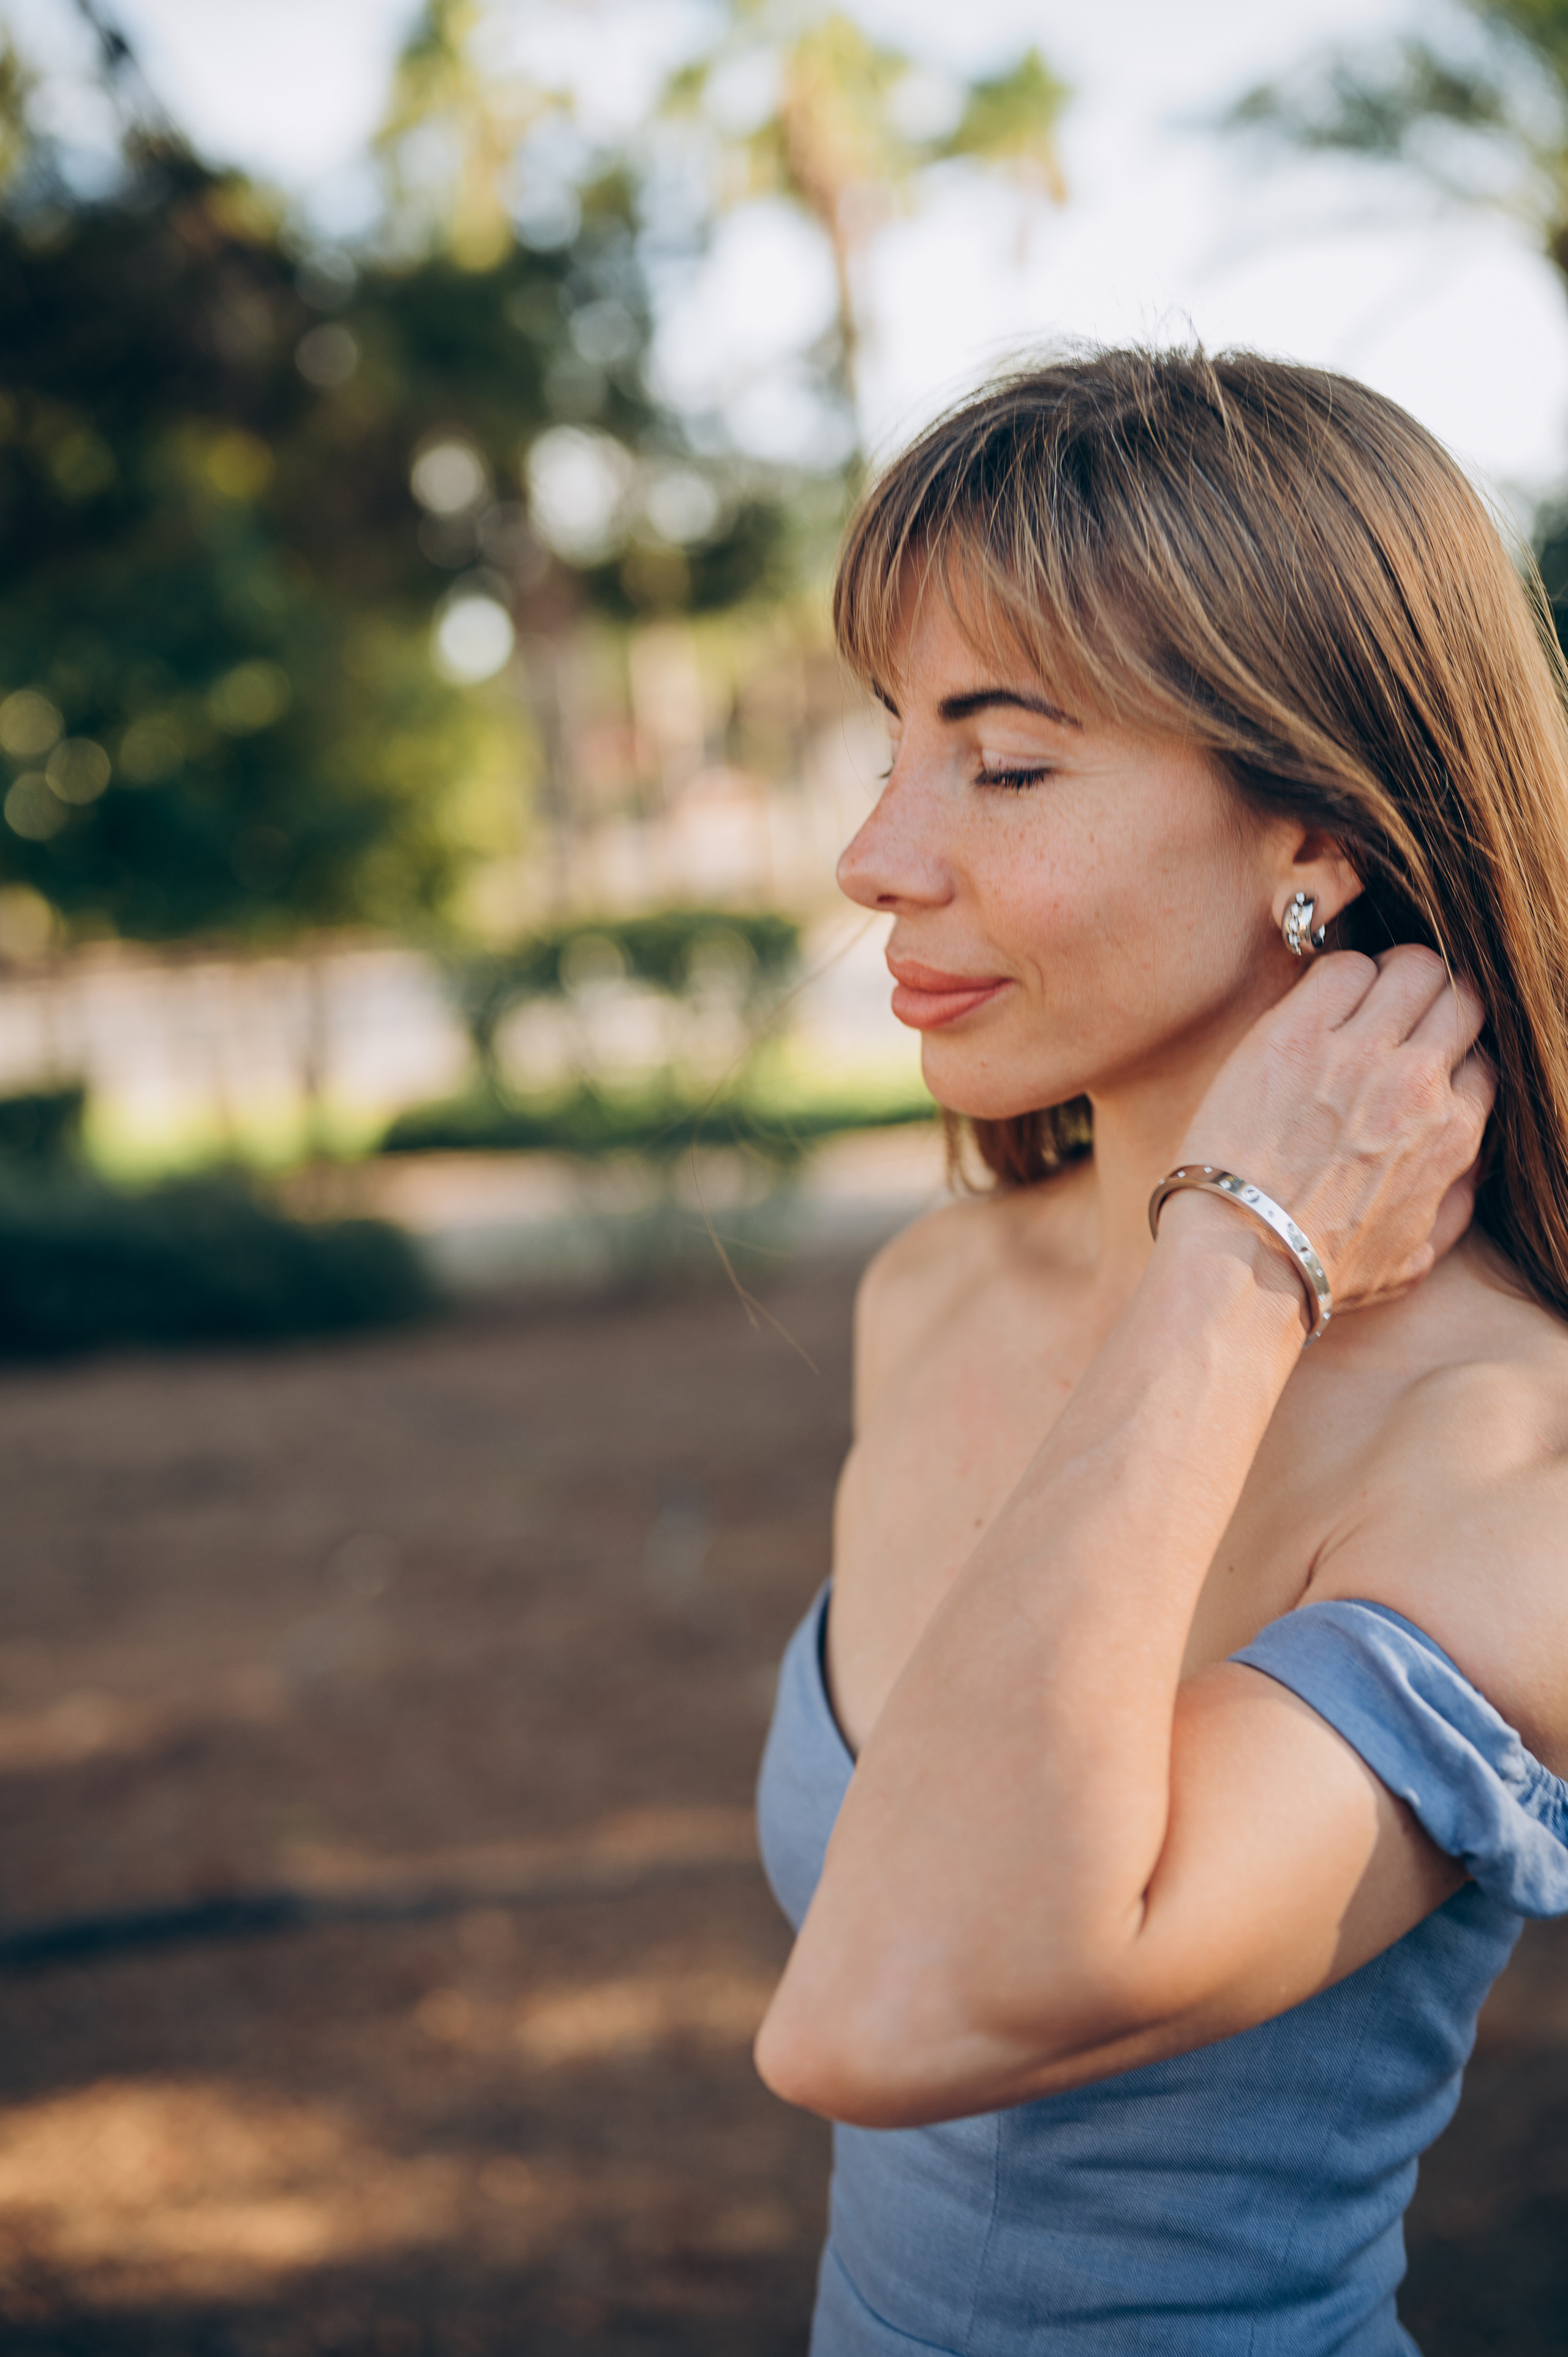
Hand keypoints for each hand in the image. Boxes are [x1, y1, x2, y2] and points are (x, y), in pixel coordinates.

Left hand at [1175, 946, 1493, 1314]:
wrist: (1242, 1259)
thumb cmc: (1321, 1268)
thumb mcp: (1416, 1255)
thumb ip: (1455, 1202)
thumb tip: (1470, 1164)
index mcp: (1452, 1133)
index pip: (1481, 1058)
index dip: (1450, 1053)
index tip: (1418, 1059)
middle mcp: (1416, 1084)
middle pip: (1461, 996)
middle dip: (1434, 1001)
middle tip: (1394, 1016)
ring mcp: (1357, 1053)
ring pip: (1411, 967)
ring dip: (1390, 976)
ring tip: (1357, 1001)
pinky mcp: (1295, 1034)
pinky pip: (1340, 966)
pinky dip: (1335, 974)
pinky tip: (1314, 1005)